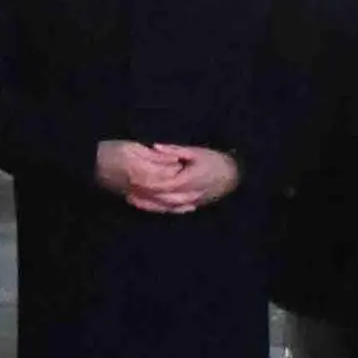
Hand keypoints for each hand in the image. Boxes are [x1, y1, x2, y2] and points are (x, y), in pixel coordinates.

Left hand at [97, 139, 238, 213]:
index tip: (131, 180)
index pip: (161, 184)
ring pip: (165, 206)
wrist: (232, 175)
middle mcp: (187, 193)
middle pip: (160, 198)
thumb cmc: (214, 160)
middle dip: (143, 197)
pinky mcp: (192, 205)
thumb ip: (174, 151)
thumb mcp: (195, 151)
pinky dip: (160, 209)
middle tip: (125, 193)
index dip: (146, 184)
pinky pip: (173, 210)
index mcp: (186, 179)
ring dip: (149, 205)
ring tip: (132, 200)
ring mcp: (190, 201)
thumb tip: (155, 147)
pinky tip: (149, 206)